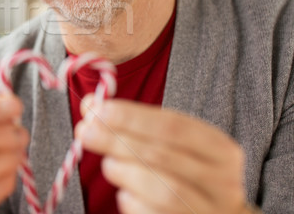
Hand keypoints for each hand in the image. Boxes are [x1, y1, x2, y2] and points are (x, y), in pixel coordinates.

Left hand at [75, 97, 250, 213]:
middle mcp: (222, 182)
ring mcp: (209, 210)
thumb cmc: (182, 173)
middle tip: (86, 133)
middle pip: (163, 155)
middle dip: (118, 141)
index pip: (174, 126)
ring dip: (126, 172)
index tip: (98, 109)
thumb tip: (90, 105)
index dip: (133, 117)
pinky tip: (125, 194)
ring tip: (109, 165)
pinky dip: (133, 202)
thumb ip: (132, 123)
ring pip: (164, 190)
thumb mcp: (166, 144)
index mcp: (220, 150)